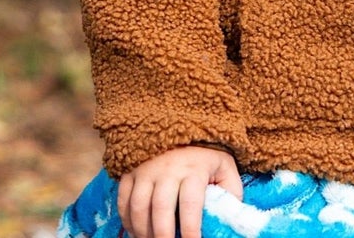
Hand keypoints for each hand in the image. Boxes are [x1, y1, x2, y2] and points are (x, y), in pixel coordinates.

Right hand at [117, 144, 243, 237]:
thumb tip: (229, 220)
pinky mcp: (131, 170)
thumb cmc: (205, 155)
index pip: (191, 204)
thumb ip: (230, 193)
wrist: (182, 126)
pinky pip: (123, 199)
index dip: (191, 229)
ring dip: (142, 230)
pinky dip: (127, 220)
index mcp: (194, 169)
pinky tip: (136, 232)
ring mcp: (147, 168)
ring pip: (138, 205)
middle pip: (161, 207)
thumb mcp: (224, 168)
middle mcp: (168, 168)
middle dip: (162, 235)